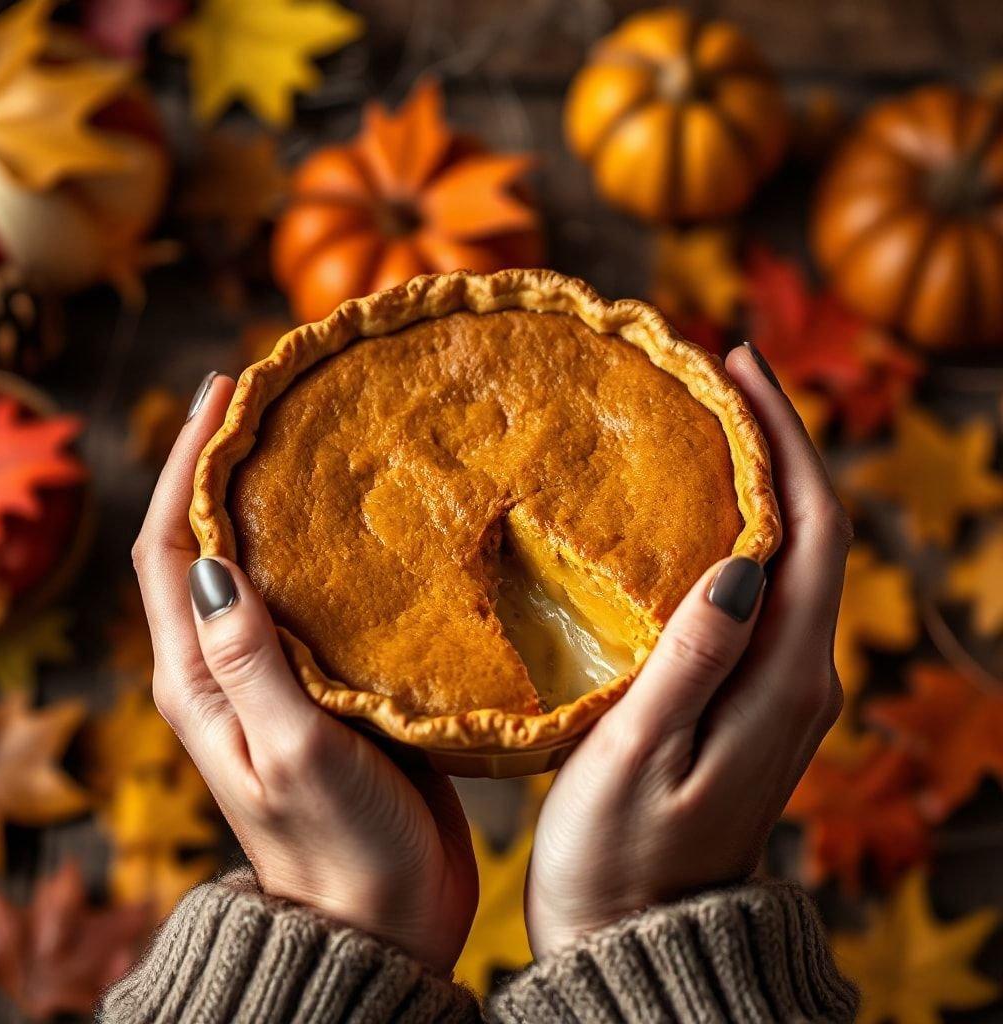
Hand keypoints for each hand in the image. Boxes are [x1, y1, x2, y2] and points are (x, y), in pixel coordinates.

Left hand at [131, 372, 476, 975]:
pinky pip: (308, 601)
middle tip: (271, 401)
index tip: (225, 394)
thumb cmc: (342, 846)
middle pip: (201, 547)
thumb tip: (211, 559)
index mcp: (196, 680)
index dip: (187, 465)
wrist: (382, 919)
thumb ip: (247, 662)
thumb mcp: (290, 752)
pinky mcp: (324, 687)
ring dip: (269, 503)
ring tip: (312, 442)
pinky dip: (320, 552)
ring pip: (257, 568)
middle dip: (222, 468)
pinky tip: (361, 527)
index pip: (166, 550)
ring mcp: (274, 678)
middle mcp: (224, 669)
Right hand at [526, 344, 851, 956]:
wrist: (639, 940)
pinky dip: (743, 531)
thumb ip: (693, 660)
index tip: (739, 366)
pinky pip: (766, 592)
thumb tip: (741, 562)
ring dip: (761, 481)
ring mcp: (782, 690)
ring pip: (791, 557)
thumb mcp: (642, 756)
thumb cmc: (620, 856)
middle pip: (810, 530)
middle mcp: (801, 677)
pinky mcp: (753, 701)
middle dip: (776, 441)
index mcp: (784, 680)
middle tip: (719, 374)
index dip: (783, 438)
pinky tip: (699, 515)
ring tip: (709, 423)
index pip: (808, 528)